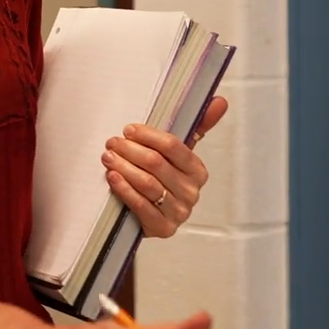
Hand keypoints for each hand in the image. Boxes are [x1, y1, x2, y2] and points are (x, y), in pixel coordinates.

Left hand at [102, 96, 227, 237]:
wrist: (148, 217)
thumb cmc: (162, 179)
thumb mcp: (177, 154)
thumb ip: (197, 126)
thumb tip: (220, 101)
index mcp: (198, 170)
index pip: (174, 147)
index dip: (148, 136)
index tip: (129, 130)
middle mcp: (192, 192)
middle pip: (156, 164)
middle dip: (130, 150)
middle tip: (112, 143)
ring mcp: (179, 212)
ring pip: (147, 183)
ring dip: (123, 167)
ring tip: (108, 158)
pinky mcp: (163, 228)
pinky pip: (140, 205)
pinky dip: (124, 189)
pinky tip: (112, 178)